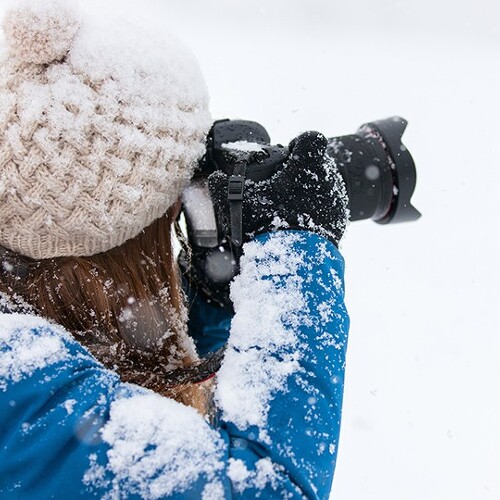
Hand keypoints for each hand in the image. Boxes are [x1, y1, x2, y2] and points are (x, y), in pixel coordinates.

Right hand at [208, 131, 348, 246]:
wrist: (293, 262)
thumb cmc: (266, 226)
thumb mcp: (239, 203)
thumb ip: (222, 187)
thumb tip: (214, 178)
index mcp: (307, 165)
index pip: (310, 138)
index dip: (299, 144)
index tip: (289, 155)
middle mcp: (328, 177)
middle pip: (319, 162)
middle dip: (303, 169)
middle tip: (284, 187)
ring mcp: (337, 199)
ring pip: (325, 184)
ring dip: (310, 190)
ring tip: (291, 208)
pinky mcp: (341, 219)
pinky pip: (329, 206)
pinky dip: (318, 210)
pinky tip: (301, 223)